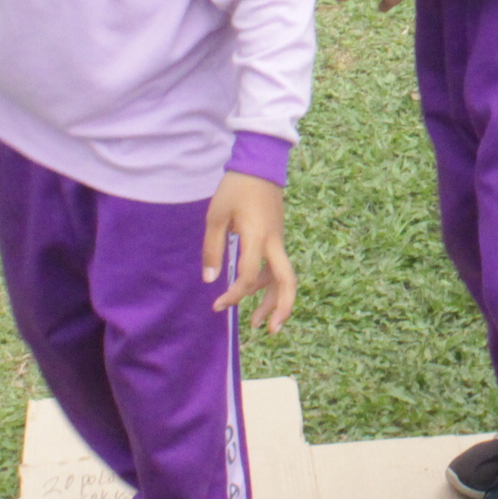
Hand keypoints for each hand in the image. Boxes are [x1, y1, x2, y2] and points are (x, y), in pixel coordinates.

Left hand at [203, 172, 294, 330]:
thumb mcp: (216, 216)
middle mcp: (274, 242)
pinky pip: (278, 267)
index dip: (236, 294)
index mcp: (257, 236)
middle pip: (286, 281)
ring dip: (274, 301)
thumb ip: (213, 248)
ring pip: (284, 277)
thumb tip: (211, 280)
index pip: (250, 275)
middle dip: (281, 308)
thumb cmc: (235, 189)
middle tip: (269, 331)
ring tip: (257, 323)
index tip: (218, 304)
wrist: (260, 166)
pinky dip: (269, 284)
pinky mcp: (277, 238)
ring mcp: (278, 240)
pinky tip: (255, 293)